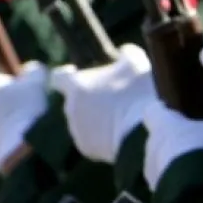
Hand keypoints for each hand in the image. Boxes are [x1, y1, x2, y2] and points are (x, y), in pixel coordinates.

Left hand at [50, 44, 155, 163]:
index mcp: (77, 86)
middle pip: (73, 100)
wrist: (144, 132)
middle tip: (110, 97)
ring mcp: (76, 131)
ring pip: (81, 120)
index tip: (78, 74)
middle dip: (87, 98)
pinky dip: (100, 136)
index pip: (58, 77)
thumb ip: (126, 54)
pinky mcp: (87, 149)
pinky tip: (120, 132)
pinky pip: (91, 139)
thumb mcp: (136, 63)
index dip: (68, 75)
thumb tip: (123, 52)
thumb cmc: (139, 93)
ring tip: (119, 116)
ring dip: (94, 117)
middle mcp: (70, 109)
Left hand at [141, 99, 202, 189]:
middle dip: (172, 139)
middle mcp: (151, 142)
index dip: (163, 112)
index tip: (175, 114)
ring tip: (194, 165)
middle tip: (193, 142)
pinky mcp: (155, 187)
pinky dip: (174, 178)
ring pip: (159, 159)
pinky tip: (190, 182)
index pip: (153, 110)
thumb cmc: (200, 146)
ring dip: (172, 161)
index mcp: (161, 123)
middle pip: (158, 137)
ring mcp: (150, 167)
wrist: (190, 185)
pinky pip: (164, 178)